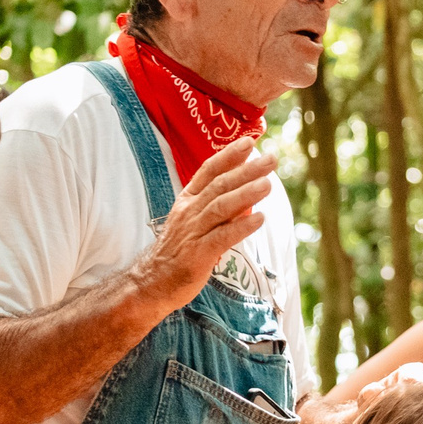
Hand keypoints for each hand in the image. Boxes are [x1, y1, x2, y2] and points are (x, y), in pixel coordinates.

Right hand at [129, 135, 275, 311]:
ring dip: (246, 194)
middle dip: (246, 170)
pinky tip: (259, 219)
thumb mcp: (194, 222)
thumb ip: (218, 209)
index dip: (229, 155)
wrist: (151, 282)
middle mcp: (189, 212)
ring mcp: (193, 232)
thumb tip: (248, 197)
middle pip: (220, 185)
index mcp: (187, 201)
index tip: (249, 141)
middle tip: (270, 159)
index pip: (208, 171)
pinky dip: (241, 227)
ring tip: (268, 184)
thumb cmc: (178, 251)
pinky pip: (222, 237)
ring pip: (221, 207)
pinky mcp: (198, 254)